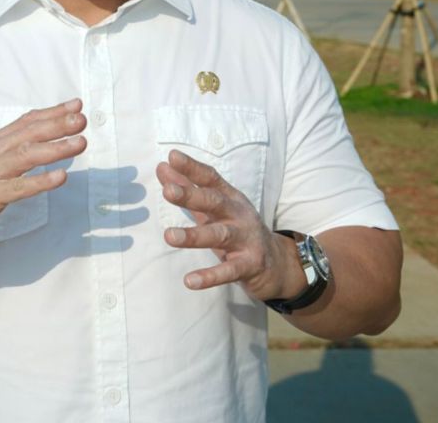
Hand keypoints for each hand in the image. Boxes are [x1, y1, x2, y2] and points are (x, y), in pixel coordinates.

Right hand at [0, 99, 86, 252]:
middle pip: (29, 134)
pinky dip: (41, 181)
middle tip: (81, 118)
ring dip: (55, 148)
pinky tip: (61, 177)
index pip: (27, 121)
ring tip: (80, 143)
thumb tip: (48, 137)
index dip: (52, 111)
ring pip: (26, 156)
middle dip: (57, 124)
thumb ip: (17, 150)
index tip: (77, 104)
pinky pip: (19, 187)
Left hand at [156, 150, 298, 298]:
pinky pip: (229, 271)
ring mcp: (246, 240)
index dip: (192, 168)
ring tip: (169, 236)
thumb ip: (188, 189)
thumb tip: (162, 167)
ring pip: (219, 235)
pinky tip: (190, 281)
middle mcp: (239, 215)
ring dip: (194, 236)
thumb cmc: (236, 230)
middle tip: (168, 191)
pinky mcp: (250, 265)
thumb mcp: (213, 209)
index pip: (210, 179)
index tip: (172, 157)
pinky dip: (210, 276)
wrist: (275, 264)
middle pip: (214, 202)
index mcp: (230, 198)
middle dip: (191, 196)